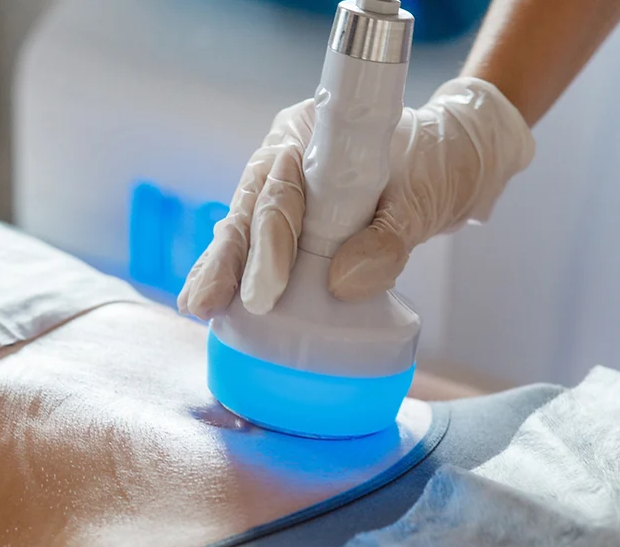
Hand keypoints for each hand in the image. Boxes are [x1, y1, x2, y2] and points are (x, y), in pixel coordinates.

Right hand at [178, 77, 534, 319]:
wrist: (450, 159)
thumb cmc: (436, 162)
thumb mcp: (423, 196)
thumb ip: (388, 238)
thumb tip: (343, 284)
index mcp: (312, 135)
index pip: (281, 191)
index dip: (269, 242)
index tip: (266, 290)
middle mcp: (287, 160)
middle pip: (248, 212)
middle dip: (227, 262)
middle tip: (204, 304)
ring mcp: (287, 190)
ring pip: (245, 230)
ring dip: (223, 271)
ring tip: (199, 307)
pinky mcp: (296, 221)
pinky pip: (262, 247)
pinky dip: (242, 274)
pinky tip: (217, 303)